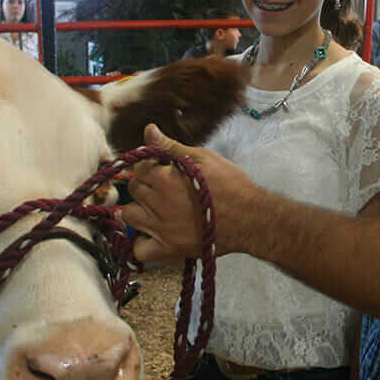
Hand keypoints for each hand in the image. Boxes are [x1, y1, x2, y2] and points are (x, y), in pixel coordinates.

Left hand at [123, 124, 256, 262]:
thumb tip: (149, 130)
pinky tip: (152, 234)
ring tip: (154, 208)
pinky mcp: (169, 249)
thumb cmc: (231, 185)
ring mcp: (162, 228)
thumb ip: (171, 147)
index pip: (138, 167)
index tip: (161, 171)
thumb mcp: (203, 158)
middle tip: (163, 188)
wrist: (250, 218)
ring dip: (138, 210)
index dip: (149, 166)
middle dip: (144, 185)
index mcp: (165, 178)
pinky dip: (142, 243)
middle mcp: (159, 202)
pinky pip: (140, 250)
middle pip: (134, 189)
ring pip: (129, 215)